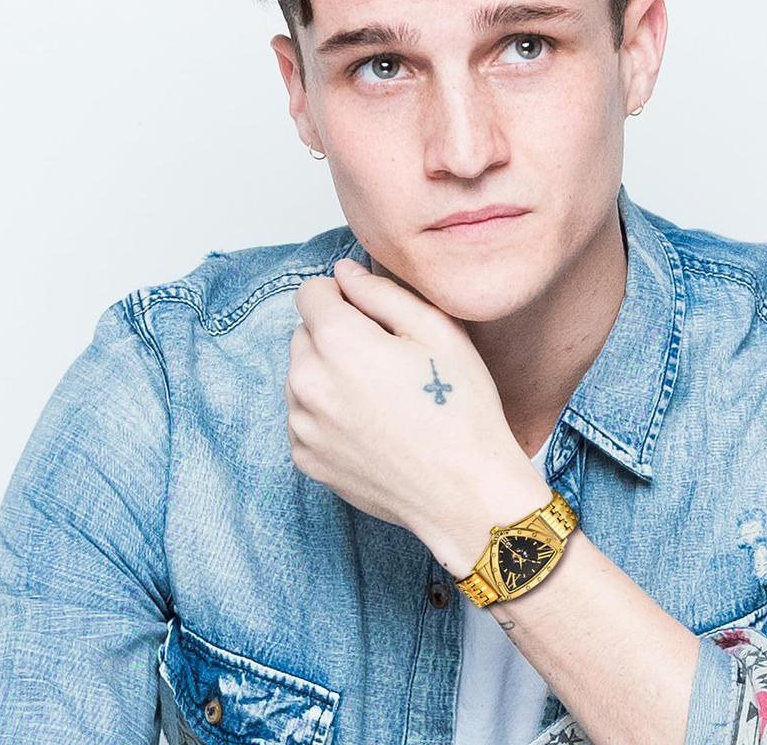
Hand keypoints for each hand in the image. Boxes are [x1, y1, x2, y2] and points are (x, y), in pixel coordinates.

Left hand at [285, 258, 548, 566]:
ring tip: (381, 396)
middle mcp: (306, 382)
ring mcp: (302, 426)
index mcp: (338, 342)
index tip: (373, 315)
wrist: (465, 493)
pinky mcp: (306, 459)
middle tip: (387, 359)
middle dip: (336, 335)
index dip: (344, 295)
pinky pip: (305, 417)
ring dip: (329, 374)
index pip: (311, 292)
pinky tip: (371, 425)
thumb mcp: (437, 331)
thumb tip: (345, 272)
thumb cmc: (461, 409)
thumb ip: (382, 292)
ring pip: (301, 376)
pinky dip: (328, 413)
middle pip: (304, 333)